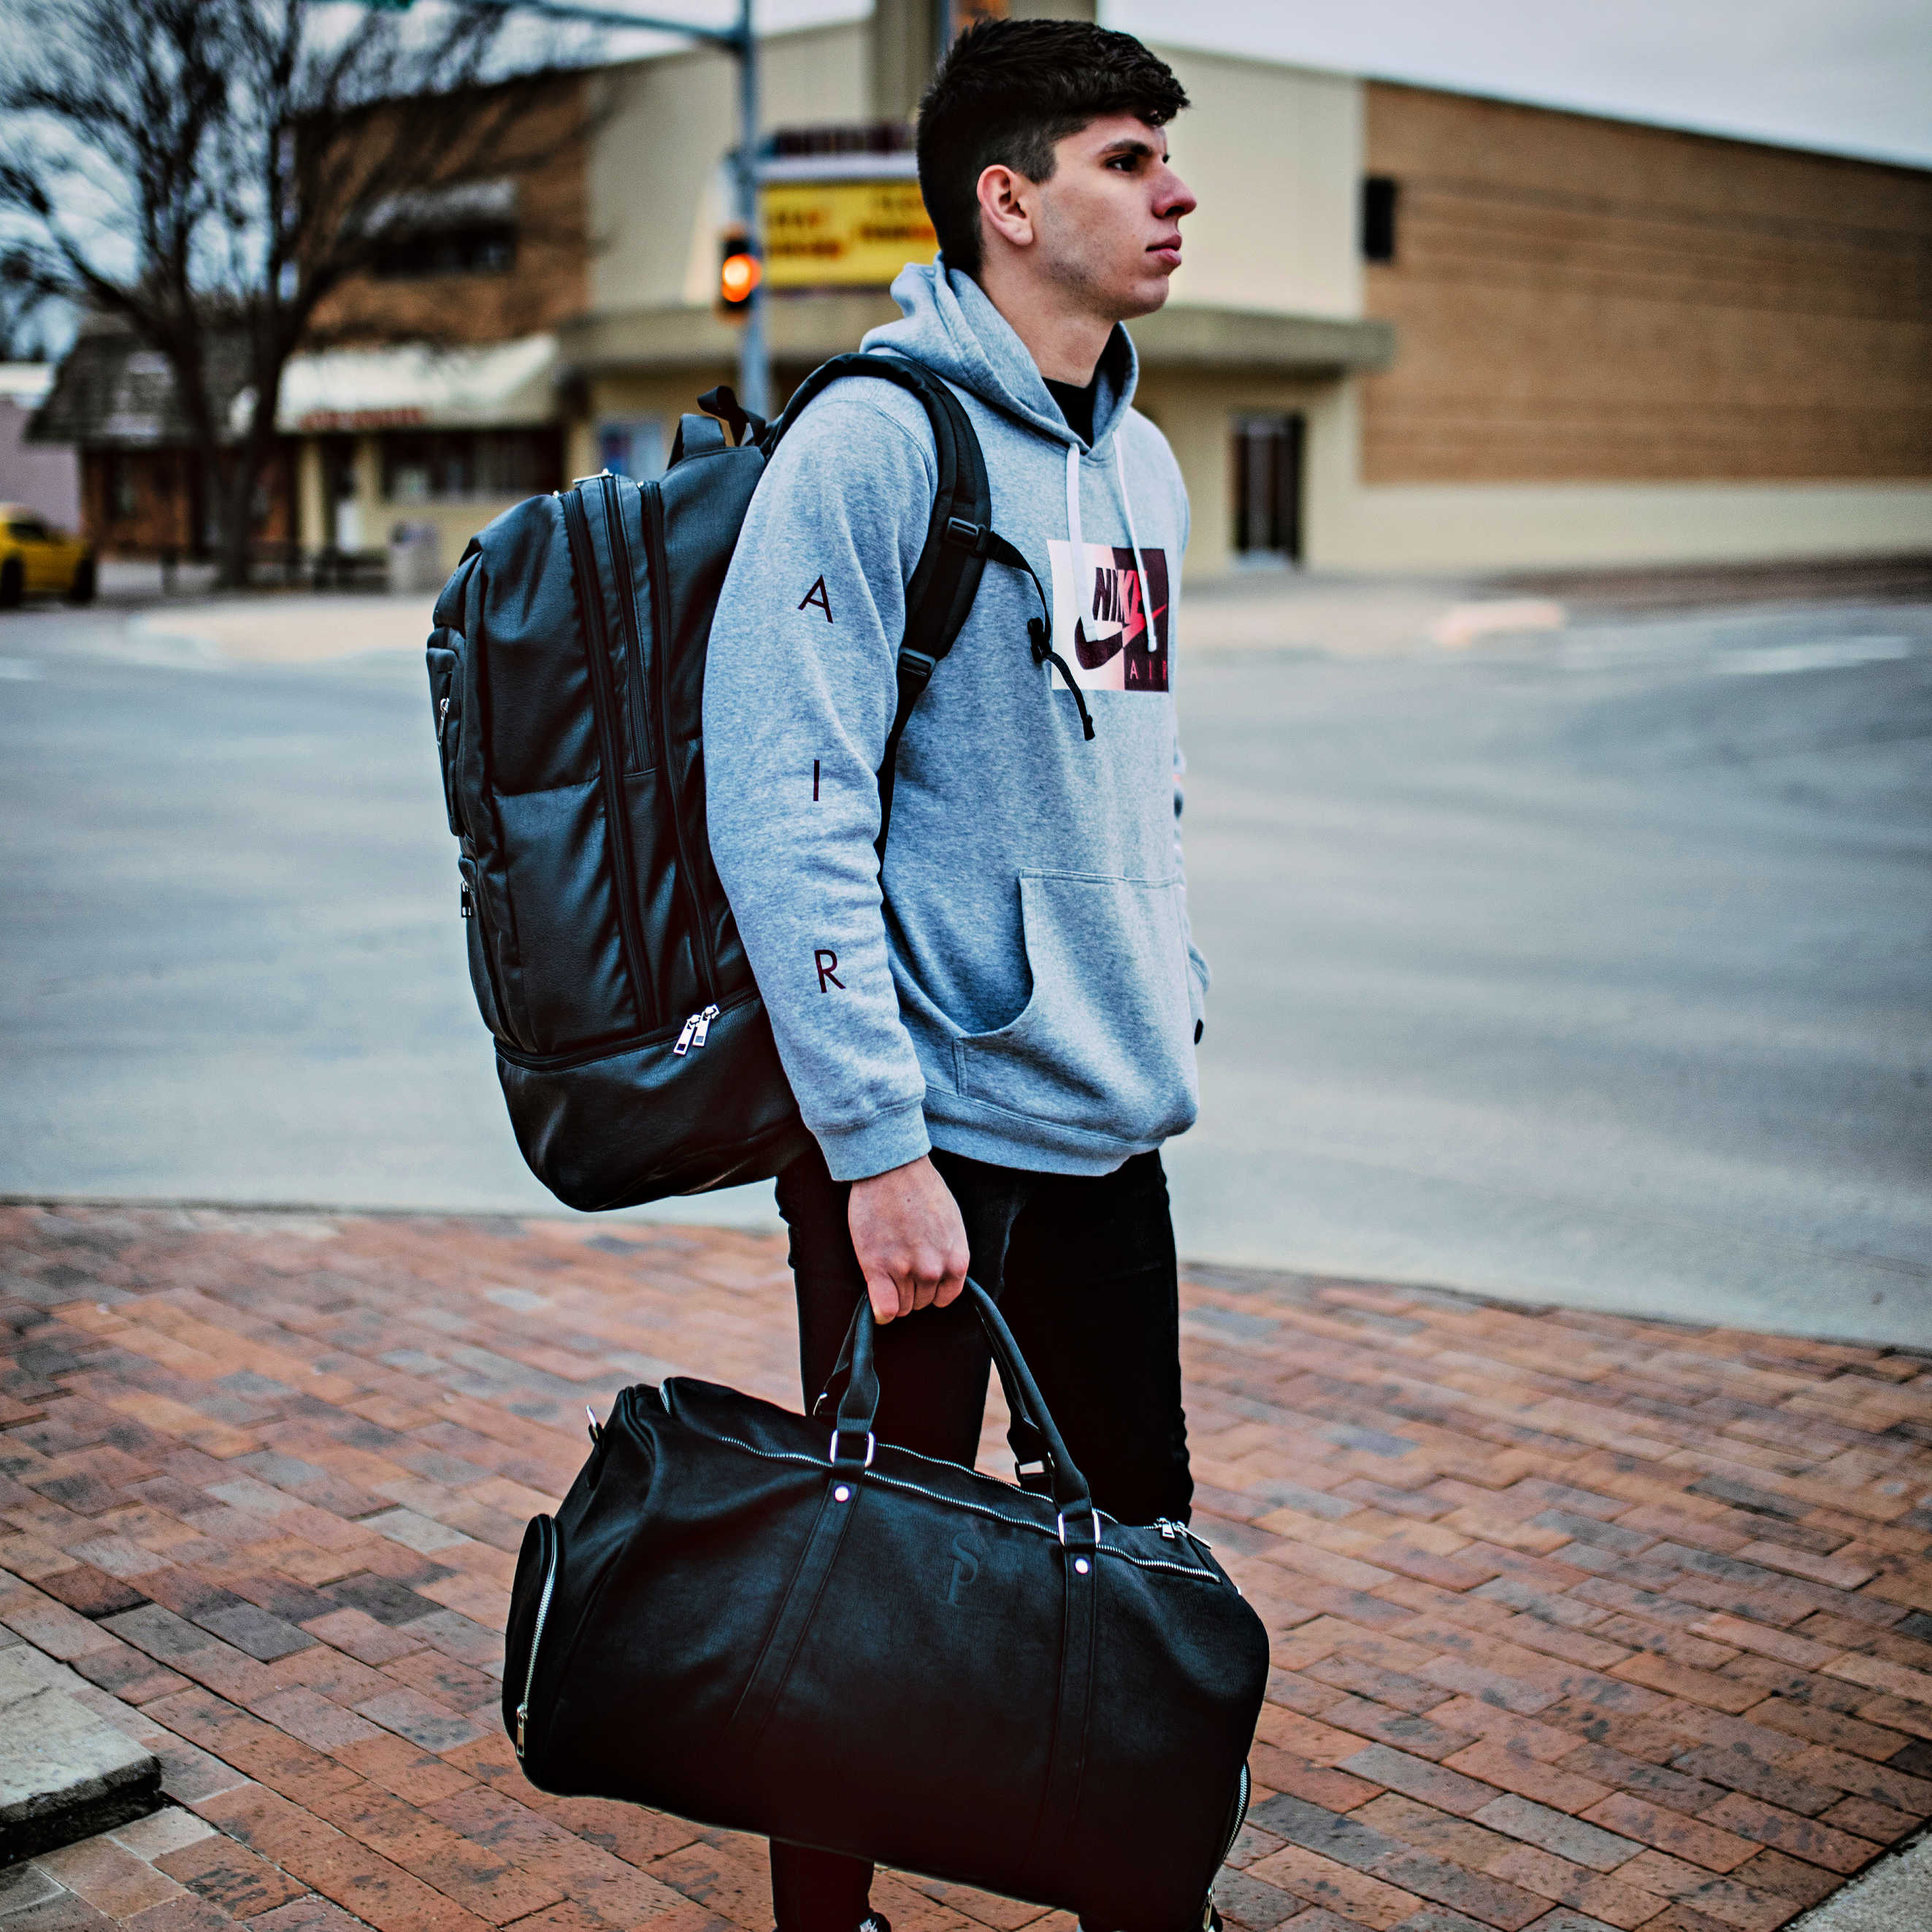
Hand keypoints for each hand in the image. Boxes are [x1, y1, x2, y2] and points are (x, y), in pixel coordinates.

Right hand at [847, 1155, 969, 1323]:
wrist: (893, 1168)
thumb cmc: (921, 1189)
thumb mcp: (951, 1223)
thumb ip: (949, 1253)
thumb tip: (940, 1276)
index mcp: (957, 1259)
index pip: (945, 1298)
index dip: (931, 1290)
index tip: (919, 1277)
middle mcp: (934, 1270)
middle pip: (921, 1302)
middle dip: (910, 1289)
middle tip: (899, 1262)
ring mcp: (906, 1270)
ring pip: (902, 1307)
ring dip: (893, 1293)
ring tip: (887, 1266)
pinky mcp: (877, 1268)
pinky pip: (885, 1309)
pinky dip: (881, 1311)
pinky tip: (878, 1300)